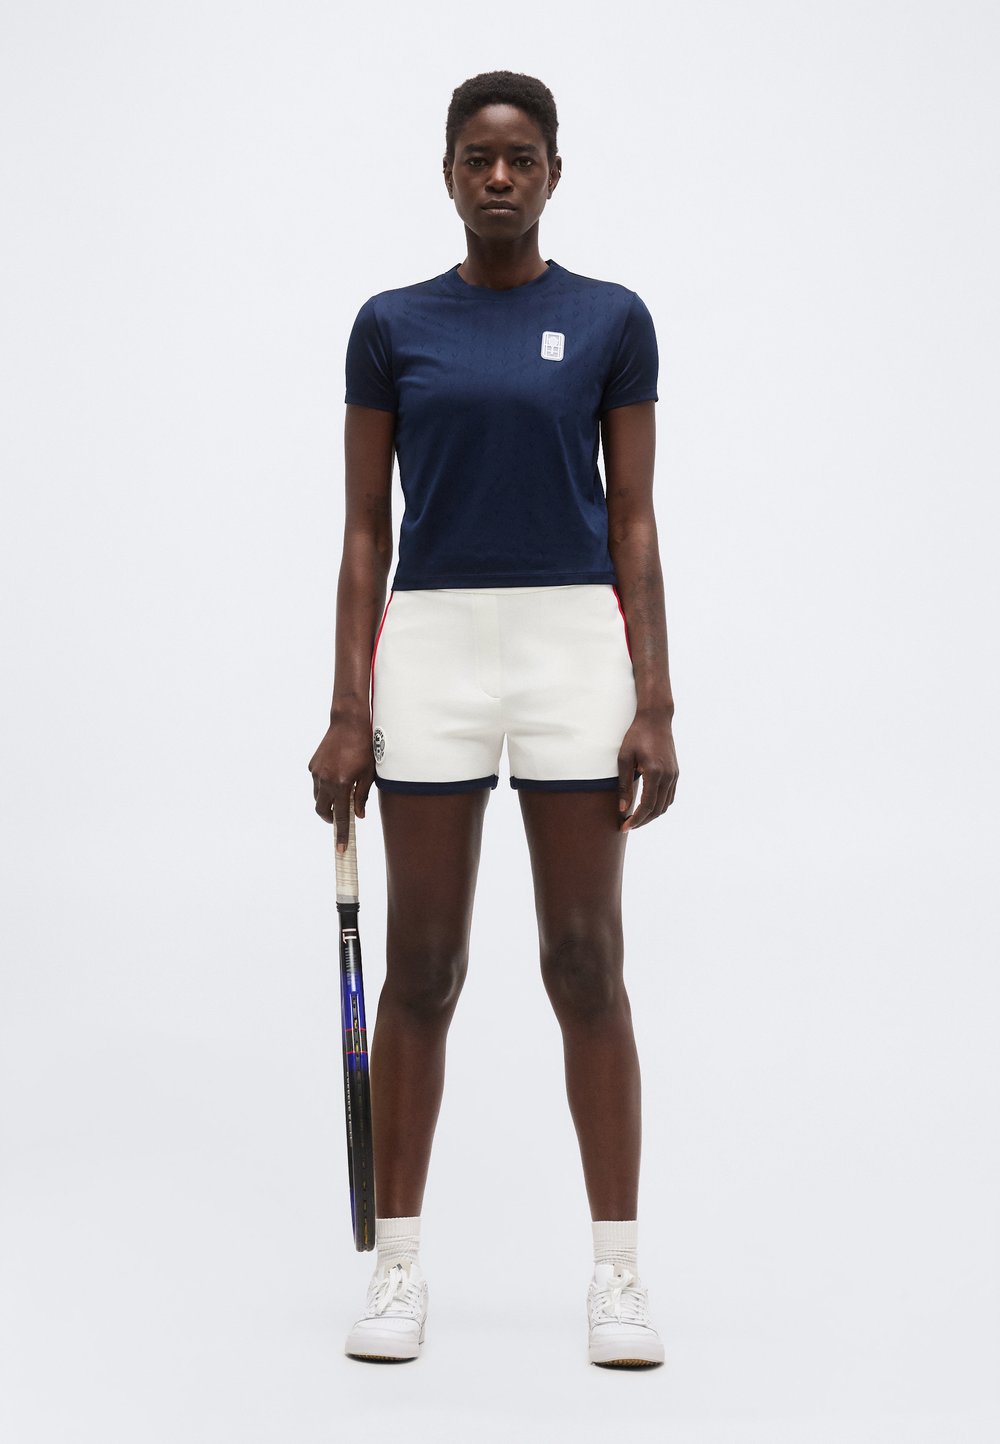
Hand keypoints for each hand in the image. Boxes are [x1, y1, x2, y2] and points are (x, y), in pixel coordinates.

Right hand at [308, 711, 375, 851]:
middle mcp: (326, 780)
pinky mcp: (312, 765)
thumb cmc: (364, 747)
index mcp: (342, 784)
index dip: (341, 835)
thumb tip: (358, 816)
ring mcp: (317, 773)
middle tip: (339, 820)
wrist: (348, 723)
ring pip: (318, 797)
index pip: (341, 817)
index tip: (341, 849)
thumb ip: (362, 796)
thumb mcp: (369, 773)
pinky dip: (325, 786)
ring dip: (327, 802)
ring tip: (340, 795)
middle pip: (322, 811)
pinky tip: (336, 776)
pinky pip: (317, 783)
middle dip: (329, 819)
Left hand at [617, 706, 677, 832]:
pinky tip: (647, 806)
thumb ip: (624, 785)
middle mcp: (668, 776)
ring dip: (651, 815)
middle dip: (642, 821)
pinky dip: (659, 805)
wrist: (656, 719)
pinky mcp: (675, 772)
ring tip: (636, 818)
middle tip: (627, 825)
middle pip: (657, 809)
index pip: (647, 806)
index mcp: (654, 772)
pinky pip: (670, 796)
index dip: (636, 820)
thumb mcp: (624, 759)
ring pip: (665, 805)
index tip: (624, 826)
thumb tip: (622, 809)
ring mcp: (674, 775)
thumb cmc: (636, 736)